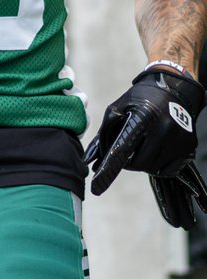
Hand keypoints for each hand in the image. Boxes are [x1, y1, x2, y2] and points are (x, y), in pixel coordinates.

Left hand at [86, 65, 206, 228]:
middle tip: (127, 150)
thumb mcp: (117, 109)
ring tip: (143, 145)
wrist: (174, 90)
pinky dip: (158, 164)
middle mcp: (165, 130)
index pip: (122, 149)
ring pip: (153, 169)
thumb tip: (89, 162)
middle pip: (138, 164)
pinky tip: (156, 149)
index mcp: (144, 117)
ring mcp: (180, 140)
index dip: (109, 168)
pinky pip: (168, 169)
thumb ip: (103, 135)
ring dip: (142, 163)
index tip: (96, 188)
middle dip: (128, 162)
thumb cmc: (139, 99)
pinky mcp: (189, 148)